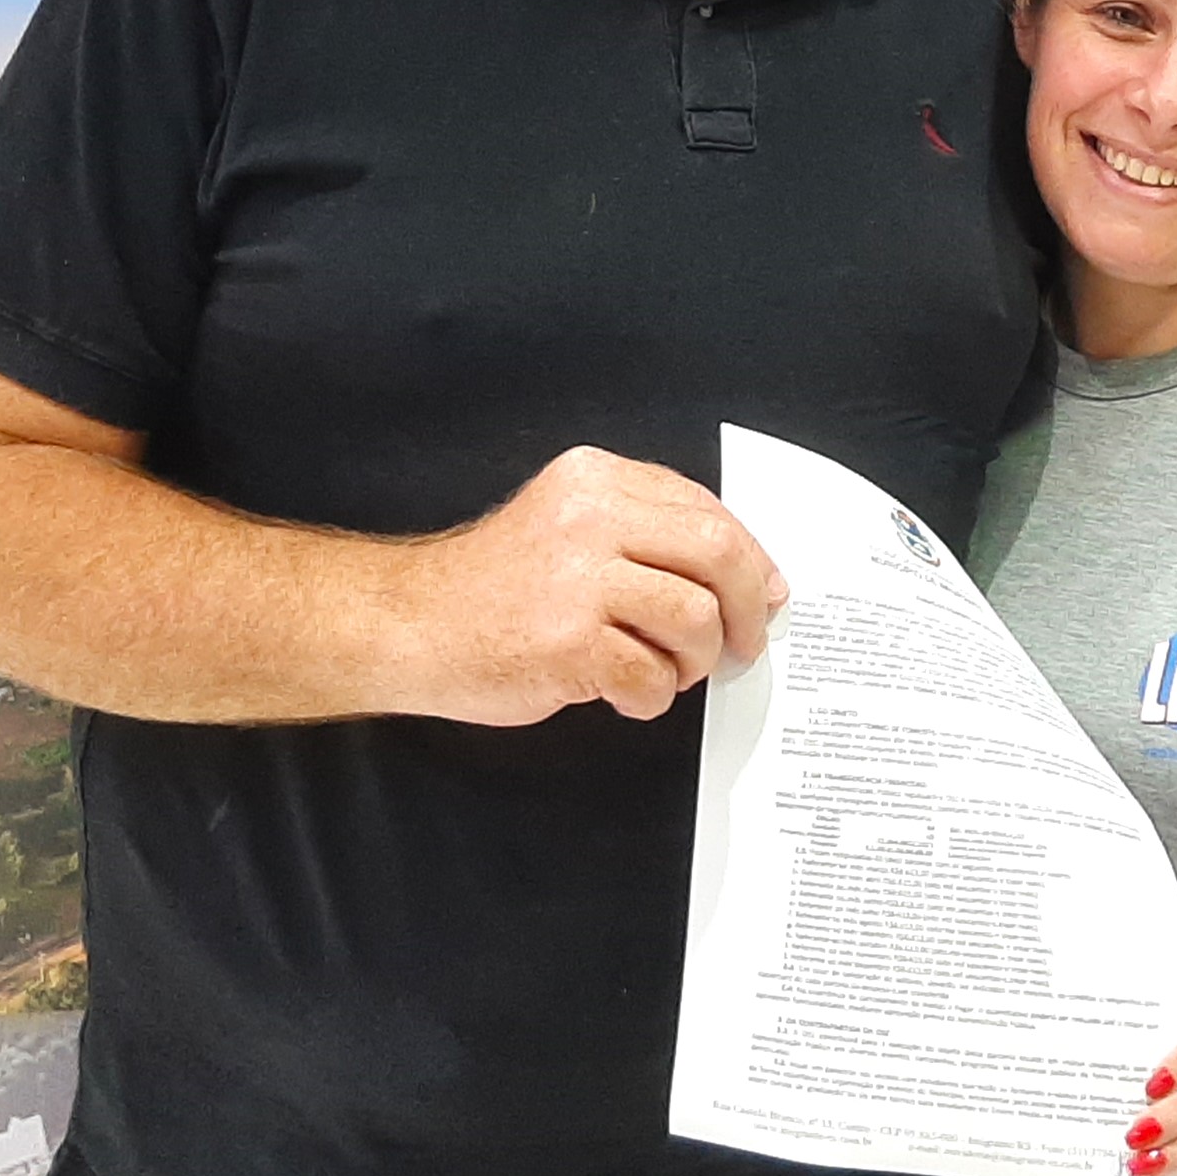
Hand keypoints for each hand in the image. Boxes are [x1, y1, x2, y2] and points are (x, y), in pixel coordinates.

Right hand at [388, 446, 786, 726]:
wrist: (412, 625)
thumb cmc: (496, 587)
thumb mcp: (568, 525)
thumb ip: (645, 533)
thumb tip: (747, 574)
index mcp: (596, 478)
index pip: (705, 508)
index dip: (751, 557)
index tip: (764, 592)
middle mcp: (590, 516)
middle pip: (718, 553)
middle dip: (747, 608)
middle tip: (742, 644)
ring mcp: (578, 579)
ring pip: (696, 617)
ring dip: (695, 659)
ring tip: (665, 670)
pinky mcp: (569, 642)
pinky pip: (652, 677)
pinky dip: (650, 697)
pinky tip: (623, 693)